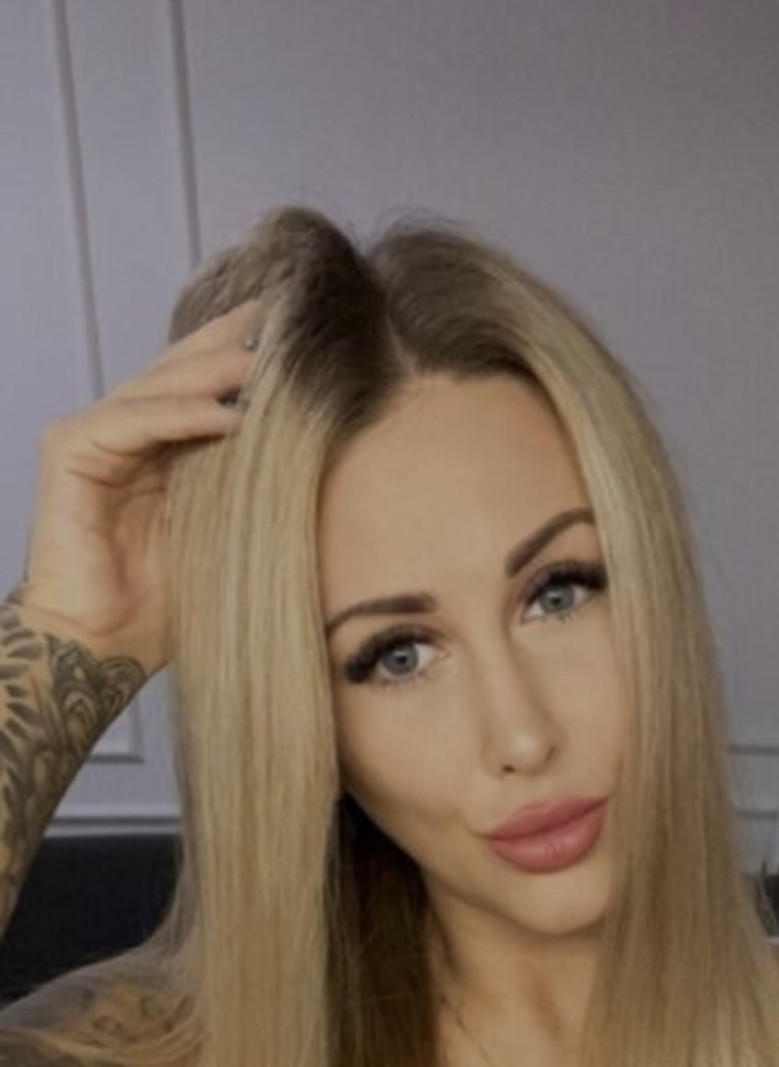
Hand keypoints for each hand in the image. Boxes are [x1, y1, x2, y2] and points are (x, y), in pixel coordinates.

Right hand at [12, 298, 261, 679]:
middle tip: (281, 315)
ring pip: (158, 387)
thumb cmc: (160, 606)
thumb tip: (312, 454)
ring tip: (265, 361)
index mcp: (157, 448)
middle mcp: (123, 433)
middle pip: (178, 370)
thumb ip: (246, 490)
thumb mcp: (223, 534)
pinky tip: (227, 413)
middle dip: (229, 342)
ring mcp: (93, 437)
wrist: (100, 645)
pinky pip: (134, 419)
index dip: (239, 353)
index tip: (293, 328)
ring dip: (213, 372)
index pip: (198, 384)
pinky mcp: (71, 452)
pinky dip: (180, 414)